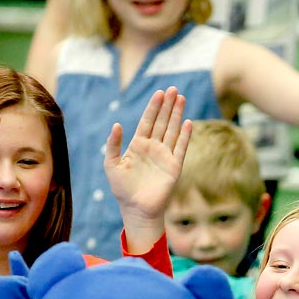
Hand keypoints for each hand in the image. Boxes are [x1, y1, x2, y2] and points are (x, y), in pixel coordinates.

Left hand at [104, 86, 192, 227]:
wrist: (136, 209)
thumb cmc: (122, 189)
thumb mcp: (111, 165)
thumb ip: (113, 145)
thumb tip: (117, 124)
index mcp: (138, 145)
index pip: (148, 121)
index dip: (154, 107)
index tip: (159, 92)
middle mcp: (153, 148)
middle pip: (162, 122)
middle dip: (168, 105)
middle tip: (173, 89)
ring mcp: (165, 157)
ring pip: (172, 131)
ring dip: (177, 115)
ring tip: (181, 98)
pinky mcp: (174, 167)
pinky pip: (180, 148)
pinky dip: (184, 136)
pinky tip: (187, 123)